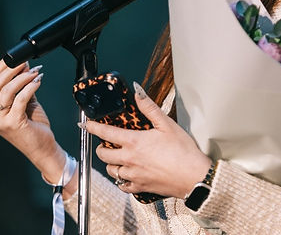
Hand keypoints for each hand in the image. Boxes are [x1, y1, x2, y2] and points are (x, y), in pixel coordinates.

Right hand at [0, 60, 69, 187]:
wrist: (42, 149)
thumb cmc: (33, 128)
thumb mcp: (25, 103)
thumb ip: (21, 86)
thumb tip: (24, 65)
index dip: (2, 68)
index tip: (15, 58)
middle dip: (12, 70)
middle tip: (26, 63)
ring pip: (7, 90)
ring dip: (22, 77)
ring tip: (35, 72)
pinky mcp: (12, 123)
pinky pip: (20, 99)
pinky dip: (30, 87)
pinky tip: (38, 81)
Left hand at [86, 82, 211, 198]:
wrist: (194, 177)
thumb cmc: (184, 152)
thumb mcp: (167, 124)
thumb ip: (150, 108)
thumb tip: (137, 93)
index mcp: (134, 142)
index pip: (106, 133)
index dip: (93, 127)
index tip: (86, 124)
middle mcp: (130, 160)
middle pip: (104, 155)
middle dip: (102, 147)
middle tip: (107, 143)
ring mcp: (134, 176)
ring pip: (112, 171)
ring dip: (111, 164)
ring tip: (118, 158)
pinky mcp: (141, 188)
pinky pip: (123, 186)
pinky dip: (122, 181)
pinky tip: (128, 176)